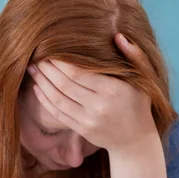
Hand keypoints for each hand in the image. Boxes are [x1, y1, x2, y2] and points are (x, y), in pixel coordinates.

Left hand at [28, 34, 155, 152]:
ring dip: (42, 83)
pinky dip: (45, 100)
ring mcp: (88, 120)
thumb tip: (117, 36)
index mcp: (112, 90)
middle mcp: (98, 106)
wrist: (134, 140)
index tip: (51, 49)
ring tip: (33, 69)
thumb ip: (134, 55)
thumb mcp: (144, 78)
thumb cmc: (138, 105)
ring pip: (58, 99)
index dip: (61, 61)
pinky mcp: (81, 130)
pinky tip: (37, 88)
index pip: (78, 73)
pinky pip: (58, 114)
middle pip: (65, 84)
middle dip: (48, 69)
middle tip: (37, 56)